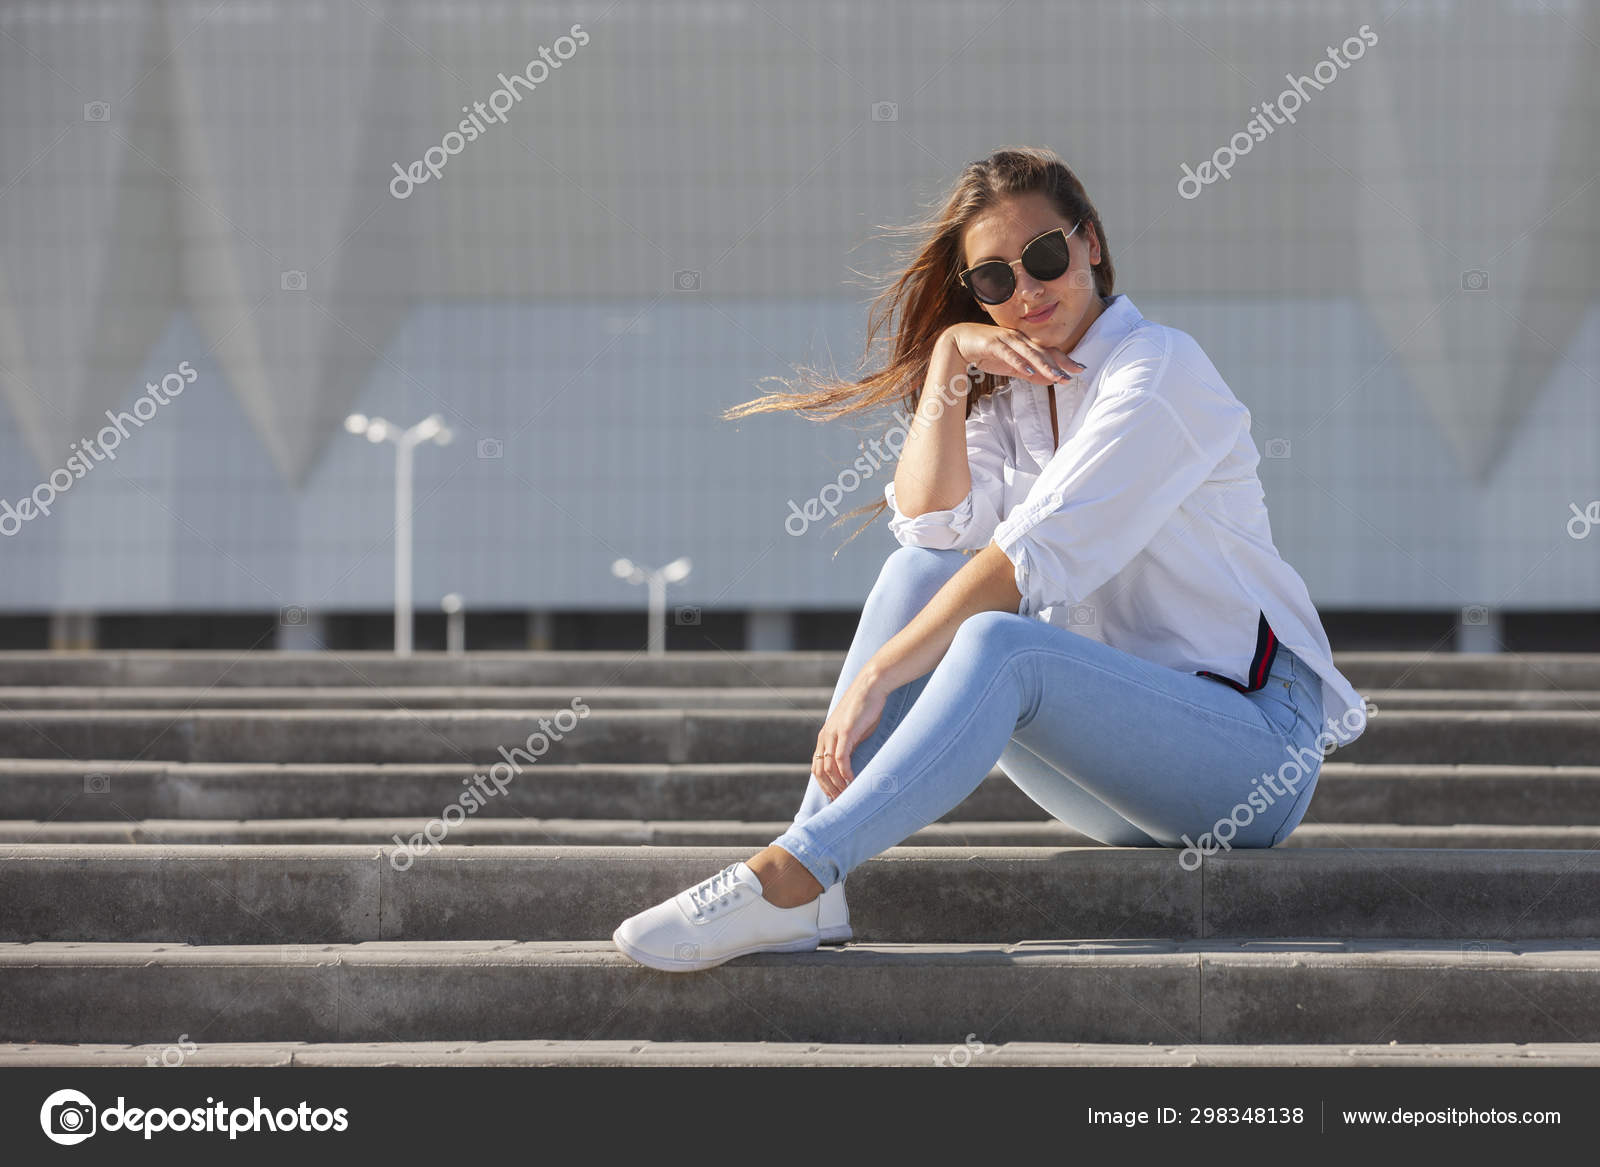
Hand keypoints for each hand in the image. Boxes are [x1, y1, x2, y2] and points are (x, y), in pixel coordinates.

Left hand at [811, 670, 889, 799]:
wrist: (871, 685)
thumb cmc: (866, 708)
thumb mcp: (855, 731)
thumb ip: (850, 746)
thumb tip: (852, 764)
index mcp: (825, 737)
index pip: (817, 767)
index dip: (824, 784)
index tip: (835, 797)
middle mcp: (825, 736)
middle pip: (818, 771)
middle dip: (828, 789)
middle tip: (840, 802)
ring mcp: (833, 734)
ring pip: (828, 768)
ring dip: (837, 785)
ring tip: (847, 796)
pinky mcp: (845, 732)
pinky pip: (841, 759)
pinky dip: (845, 774)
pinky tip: (852, 782)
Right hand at [941, 323, 1084, 386]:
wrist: (958, 341)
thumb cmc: (985, 352)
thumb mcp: (1010, 365)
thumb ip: (1028, 372)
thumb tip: (1048, 380)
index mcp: (1024, 342)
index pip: (1048, 351)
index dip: (1064, 360)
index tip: (1079, 369)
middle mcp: (1019, 338)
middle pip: (1043, 351)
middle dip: (1060, 363)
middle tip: (1075, 373)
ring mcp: (1006, 339)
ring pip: (1029, 352)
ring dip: (1044, 365)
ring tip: (1056, 376)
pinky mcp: (993, 344)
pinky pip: (1009, 354)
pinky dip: (1019, 362)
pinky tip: (1028, 371)